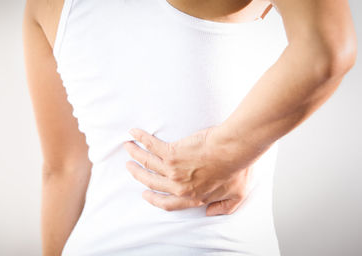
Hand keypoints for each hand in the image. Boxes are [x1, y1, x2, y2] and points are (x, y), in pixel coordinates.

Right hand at [123, 126, 256, 215]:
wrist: (235, 149)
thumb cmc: (238, 169)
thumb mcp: (236, 196)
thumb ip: (223, 207)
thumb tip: (211, 212)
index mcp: (193, 196)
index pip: (167, 203)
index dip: (154, 199)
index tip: (146, 194)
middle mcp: (179, 186)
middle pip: (151, 182)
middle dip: (138, 175)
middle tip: (131, 167)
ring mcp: (173, 169)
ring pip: (147, 163)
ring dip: (135, 155)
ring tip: (128, 147)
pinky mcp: (172, 152)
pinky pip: (151, 146)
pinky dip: (140, 139)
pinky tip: (134, 133)